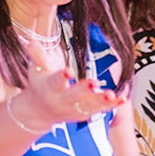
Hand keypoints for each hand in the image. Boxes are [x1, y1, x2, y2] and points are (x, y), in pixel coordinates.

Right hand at [10, 65, 127, 131]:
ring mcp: (73, 109)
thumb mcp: (36, 70)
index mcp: (48, 88)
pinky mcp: (84, 114)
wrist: (39, 111)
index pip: (55, 81)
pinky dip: (111, 106)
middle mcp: (61, 101)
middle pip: (72, 96)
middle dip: (82, 90)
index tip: (69, 70)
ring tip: (113, 94)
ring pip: (88, 106)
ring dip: (101, 101)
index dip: (62, 76)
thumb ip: (38, 56)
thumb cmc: (40, 84)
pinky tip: (122, 99)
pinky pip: (100, 111)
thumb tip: (31, 41)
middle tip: (94, 83)